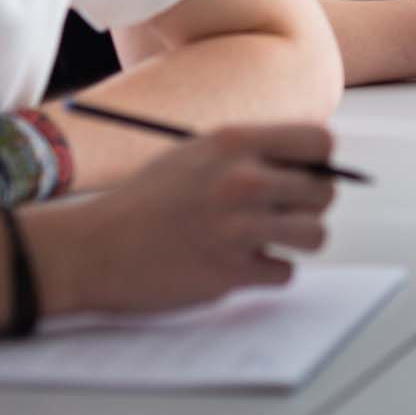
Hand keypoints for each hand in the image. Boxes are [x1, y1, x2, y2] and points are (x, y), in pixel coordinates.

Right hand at [28, 124, 336, 315]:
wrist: (90, 250)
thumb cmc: (146, 201)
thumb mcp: (197, 155)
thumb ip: (253, 154)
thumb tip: (316, 166)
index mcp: (234, 143)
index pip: (320, 142)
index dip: (320, 161)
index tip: (305, 175)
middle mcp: (241, 181)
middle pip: (325, 191)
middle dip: (309, 205)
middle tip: (281, 214)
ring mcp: (238, 228)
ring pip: (316, 234)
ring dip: (297, 241)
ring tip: (267, 240)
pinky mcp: (231, 273)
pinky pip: (285, 272)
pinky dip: (268, 273)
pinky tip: (239, 265)